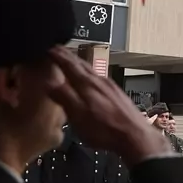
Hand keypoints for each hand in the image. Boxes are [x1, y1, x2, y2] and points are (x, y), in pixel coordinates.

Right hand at [47, 46, 169, 164]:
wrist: (135, 136)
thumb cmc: (104, 128)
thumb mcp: (78, 116)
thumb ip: (63, 96)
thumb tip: (48, 81)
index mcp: (87, 84)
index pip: (69, 64)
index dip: (57, 55)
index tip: (47, 47)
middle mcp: (99, 80)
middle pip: (81, 64)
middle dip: (67, 56)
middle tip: (56, 49)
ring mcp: (110, 86)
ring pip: (91, 70)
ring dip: (79, 64)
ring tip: (70, 61)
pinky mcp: (117, 94)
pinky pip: (98, 77)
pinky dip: (89, 73)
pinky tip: (90, 79)